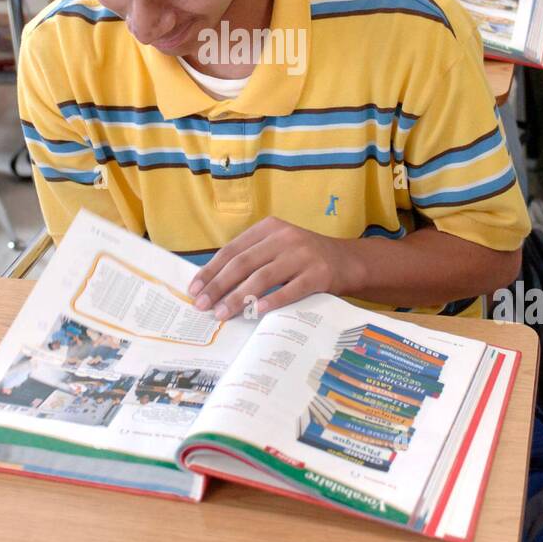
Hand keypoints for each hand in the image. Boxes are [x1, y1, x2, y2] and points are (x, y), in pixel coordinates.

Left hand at [188, 217, 353, 320]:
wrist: (348, 261)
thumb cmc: (303, 258)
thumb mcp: (277, 247)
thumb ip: (252, 257)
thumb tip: (212, 282)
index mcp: (269, 228)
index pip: (232, 250)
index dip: (211, 270)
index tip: (195, 289)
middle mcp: (285, 238)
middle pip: (243, 264)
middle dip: (219, 286)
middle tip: (203, 305)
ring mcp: (302, 255)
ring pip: (262, 277)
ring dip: (238, 297)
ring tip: (222, 313)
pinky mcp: (318, 274)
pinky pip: (290, 289)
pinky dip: (271, 300)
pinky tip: (256, 311)